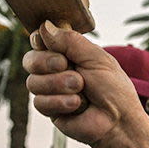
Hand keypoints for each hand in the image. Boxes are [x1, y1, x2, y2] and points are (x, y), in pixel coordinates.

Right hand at [24, 22, 142, 147]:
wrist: (118, 121)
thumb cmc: (113, 89)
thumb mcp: (96, 58)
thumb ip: (70, 41)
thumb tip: (44, 26)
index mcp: (68, 54)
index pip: (40, 41)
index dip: (39, 41)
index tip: (47, 43)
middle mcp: (56, 71)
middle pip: (30, 60)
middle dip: (47, 62)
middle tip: (66, 65)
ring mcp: (51, 90)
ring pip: (33, 82)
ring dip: (58, 84)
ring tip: (80, 89)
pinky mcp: (50, 109)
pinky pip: (39, 102)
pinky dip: (60, 102)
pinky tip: (77, 105)